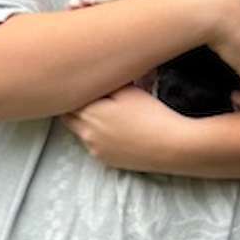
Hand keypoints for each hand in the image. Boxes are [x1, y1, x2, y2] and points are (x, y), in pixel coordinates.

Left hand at [62, 85, 185, 172]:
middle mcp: (86, 135)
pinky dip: (98, 134)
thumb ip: (102, 82)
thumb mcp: (126, 89)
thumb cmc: (151, 115)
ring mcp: (95, 150)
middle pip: (69, 116)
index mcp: (87, 114)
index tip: (79, 81)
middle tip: (90, 93)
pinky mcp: (107, 161)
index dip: (74, 89)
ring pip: (81, 130)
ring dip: (87, 120)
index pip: (67, 99)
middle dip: (76, 105)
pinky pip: (94, 143)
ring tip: (107, 110)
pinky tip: (116, 127)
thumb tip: (89, 78)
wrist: (172, 146)